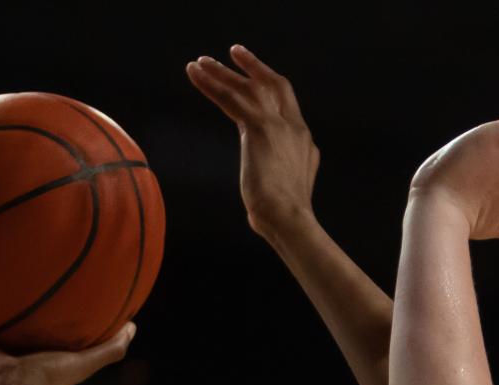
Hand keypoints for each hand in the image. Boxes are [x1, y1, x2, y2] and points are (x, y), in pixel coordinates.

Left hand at [185, 45, 319, 239]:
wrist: (289, 218)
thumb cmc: (285, 215)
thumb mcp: (290, 187)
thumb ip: (283, 171)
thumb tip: (271, 177)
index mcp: (304, 140)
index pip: (287, 104)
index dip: (270, 88)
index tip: (255, 79)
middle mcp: (293, 126)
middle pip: (274, 85)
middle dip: (255, 67)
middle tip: (235, 52)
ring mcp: (277, 125)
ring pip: (247, 88)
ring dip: (222, 72)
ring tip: (201, 62)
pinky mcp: (258, 128)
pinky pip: (229, 97)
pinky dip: (210, 83)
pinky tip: (194, 72)